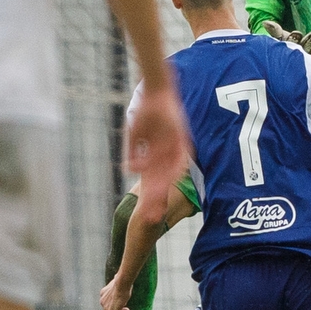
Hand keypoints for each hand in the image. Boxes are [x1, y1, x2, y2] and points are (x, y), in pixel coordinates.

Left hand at [100, 274, 131, 309]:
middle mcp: (102, 301)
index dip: (116, 305)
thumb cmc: (123, 281)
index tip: (125, 306)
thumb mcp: (119, 281)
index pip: (107, 303)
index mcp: (103, 293)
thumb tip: (118, 274)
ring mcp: (105, 308)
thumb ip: (117, 280)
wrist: (122, 283)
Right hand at [126, 84, 190, 225]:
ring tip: (160, 201)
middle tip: (153, 217)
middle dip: (157, 197)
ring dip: (164, 187)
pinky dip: (174, 167)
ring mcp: (174, 147)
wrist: (157, 92)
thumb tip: (129, 170)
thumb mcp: (135, 135)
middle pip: (162, 179)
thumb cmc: (145, 113)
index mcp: (158, 155)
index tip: (147, 210)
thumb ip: (133, 153)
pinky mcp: (181, 138)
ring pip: (170, 171)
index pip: (153, 179)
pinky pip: (179, 155)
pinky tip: (171, 180)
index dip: (151, 194)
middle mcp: (167, 153)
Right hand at [261, 21, 310, 58]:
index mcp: (290, 47)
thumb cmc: (282, 43)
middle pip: (305, 47)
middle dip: (310, 41)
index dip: (293, 38)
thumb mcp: (278, 37)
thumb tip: (265, 22)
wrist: (289, 55)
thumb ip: (274, 30)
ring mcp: (309, 55)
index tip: (296, 33)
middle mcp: (300, 52)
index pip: (291, 42)